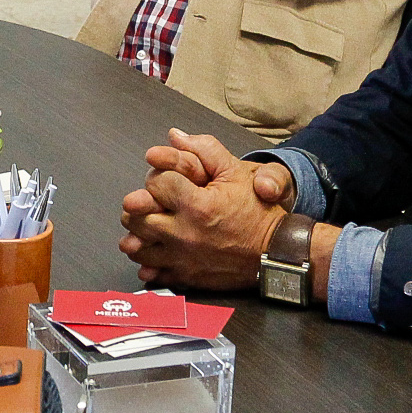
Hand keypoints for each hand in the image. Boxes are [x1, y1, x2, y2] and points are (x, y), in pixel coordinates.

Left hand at [118, 128, 293, 288]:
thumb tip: (175, 136)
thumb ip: (205, 150)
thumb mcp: (237, 173)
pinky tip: (156, 250)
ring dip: (138, 233)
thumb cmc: (259, 214)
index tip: (168, 182)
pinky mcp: (184, 276)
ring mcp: (181, 258)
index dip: (159, 178)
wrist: (275, 252)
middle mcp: (184, 234)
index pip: (155, 183)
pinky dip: (148, 261)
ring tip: (150, 225)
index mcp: (197, 205)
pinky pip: (149, 272)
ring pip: (135, 246)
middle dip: (140, 204)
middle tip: (151, 202)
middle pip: (136, 215)